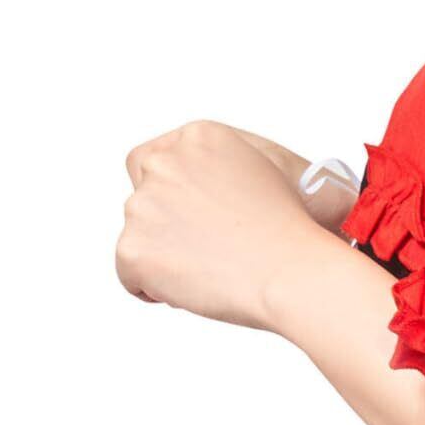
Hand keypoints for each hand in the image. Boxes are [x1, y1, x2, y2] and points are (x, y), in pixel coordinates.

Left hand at [115, 118, 328, 331]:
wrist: (293, 272)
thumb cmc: (294, 229)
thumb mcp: (271, 167)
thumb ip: (225, 163)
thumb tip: (203, 181)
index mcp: (198, 138)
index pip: (154, 158)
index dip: (171, 190)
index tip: (189, 211)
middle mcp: (164, 164)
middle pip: (142, 195)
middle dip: (165, 221)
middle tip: (203, 245)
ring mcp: (143, 206)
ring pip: (138, 236)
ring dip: (165, 254)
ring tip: (213, 267)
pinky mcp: (132, 250)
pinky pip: (130, 275)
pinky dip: (156, 286)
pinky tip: (197, 286)